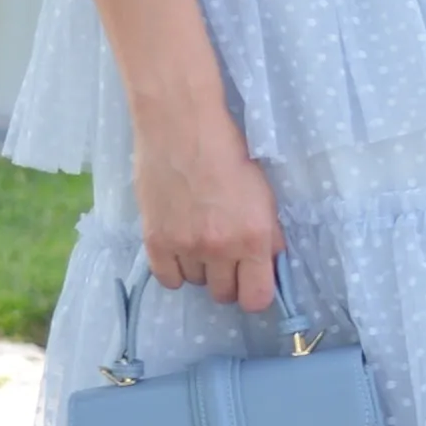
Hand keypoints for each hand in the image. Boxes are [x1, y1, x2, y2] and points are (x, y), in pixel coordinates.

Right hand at [133, 99, 282, 314]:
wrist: (182, 126)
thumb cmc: (227, 152)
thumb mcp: (263, 194)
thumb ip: (268, 235)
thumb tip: (269, 264)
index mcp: (253, 237)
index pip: (257, 298)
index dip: (254, 292)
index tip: (250, 281)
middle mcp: (221, 249)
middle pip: (224, 294)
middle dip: (227, 279)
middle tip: (223, 255)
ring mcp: (185, 247)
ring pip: (196, 283)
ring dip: (200, 268)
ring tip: (198, 237)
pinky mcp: (156, 240)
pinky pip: (167, 279)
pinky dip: (174, 269)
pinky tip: (178, 248)